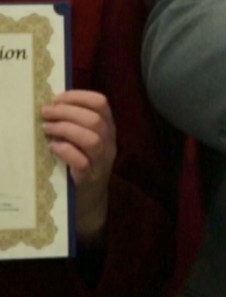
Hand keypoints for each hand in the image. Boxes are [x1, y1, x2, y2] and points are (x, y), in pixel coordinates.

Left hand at [41, 91, 116, 245]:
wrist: (90, 200)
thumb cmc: (83, 163)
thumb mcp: (86, 140)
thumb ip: (78, 122)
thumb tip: (53, 103)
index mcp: (108, 129)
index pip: (101, 103)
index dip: (78, 97)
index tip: (56, 98)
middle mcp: (109, 143)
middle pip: (94, 119)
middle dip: (66, 112)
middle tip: (45, 113)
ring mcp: (101, 162)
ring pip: (91, 139)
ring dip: (65, 130)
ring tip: (47, 129)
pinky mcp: (89, 179)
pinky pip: (81, 162)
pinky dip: (66, 151)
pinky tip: (53, 148)